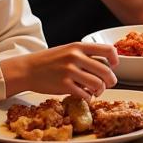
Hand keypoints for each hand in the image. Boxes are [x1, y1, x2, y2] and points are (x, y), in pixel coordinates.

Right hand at [0, 43, 118, 101]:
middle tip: (109, 84)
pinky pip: (84, 94)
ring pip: (97, 84)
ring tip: (96, 91)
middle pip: (105, 70)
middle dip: (111, 80)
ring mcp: (69, 71)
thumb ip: (85, 55)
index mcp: (78, 46)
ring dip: (100, 90)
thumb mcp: (68, 50)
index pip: (107, 49)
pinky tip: (85, 95)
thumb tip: (106, 65)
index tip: (114, 65)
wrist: (27, 69)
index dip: (115, 59)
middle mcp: (75, 57)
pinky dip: (88, 97)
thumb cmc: (49, 61)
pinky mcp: (63, 85)